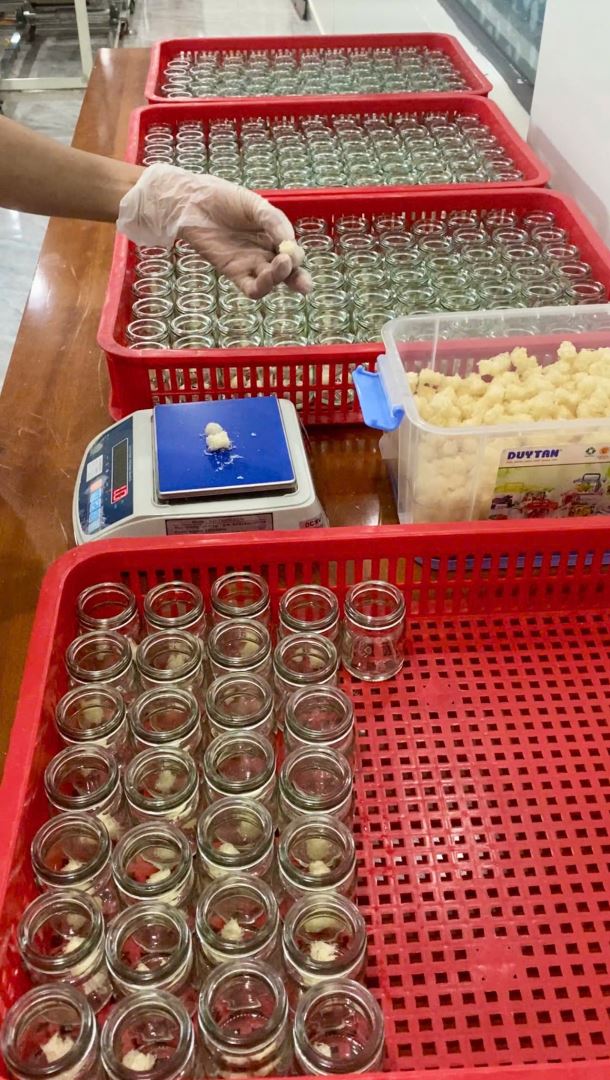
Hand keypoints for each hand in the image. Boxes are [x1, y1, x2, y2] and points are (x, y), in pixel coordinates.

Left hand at [117, 163, 310, 298]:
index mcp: (273, 235)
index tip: (289, 248)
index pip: (293, 252)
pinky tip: (265, 280)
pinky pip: (251, 288)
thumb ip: (274, 222)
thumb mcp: (255, 205)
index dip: (296, 255)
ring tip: (281, 265)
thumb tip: (289, 244)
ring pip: (271, 281)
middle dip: (298, 278)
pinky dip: (261, 288)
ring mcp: (250, 263)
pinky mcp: (233, 271)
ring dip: (279, 278)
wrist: (192, 201)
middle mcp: (265, 252)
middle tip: (303, 281)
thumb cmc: (223, 198)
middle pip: (288, 272)